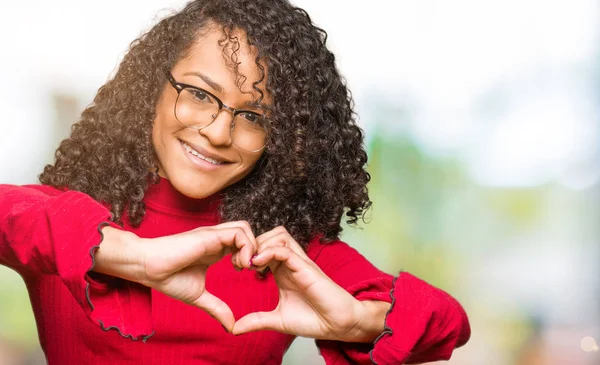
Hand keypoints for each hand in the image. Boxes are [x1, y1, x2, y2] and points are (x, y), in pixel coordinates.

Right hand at [98, 221, 256, 331]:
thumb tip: (231, 326)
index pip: (243, 243)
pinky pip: (238, 233)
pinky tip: (237, 264)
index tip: (247, 273)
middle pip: (247, 232)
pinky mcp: (210, 235)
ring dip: (252, 247)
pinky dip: (246, 247)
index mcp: (216, 250)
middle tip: (250, 269)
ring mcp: (214, 235)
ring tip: (242, 267)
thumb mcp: (199, 296)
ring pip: (245, 228)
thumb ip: (217, 308)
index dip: (251, 256)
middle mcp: (217, 239)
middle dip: (256, 249)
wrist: (148, 268)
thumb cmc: (168, 278)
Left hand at [231, 226, 378, 341]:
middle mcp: (291, 262)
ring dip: (261, 245)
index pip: (263, 247)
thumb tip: (234, 329)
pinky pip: (285, 249)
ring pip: (279, 235)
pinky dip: (269, 252)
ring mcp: (299, 262)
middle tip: (240, 263)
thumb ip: (257, 321)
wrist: (337, 325)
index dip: (247, 252)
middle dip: (251, 244)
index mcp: (283, 270)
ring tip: (250, 263)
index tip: (236, 267)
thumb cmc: (314, 319)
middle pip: (270, 235)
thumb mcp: (277, 320)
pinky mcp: (306, 266)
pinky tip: (257, 265)